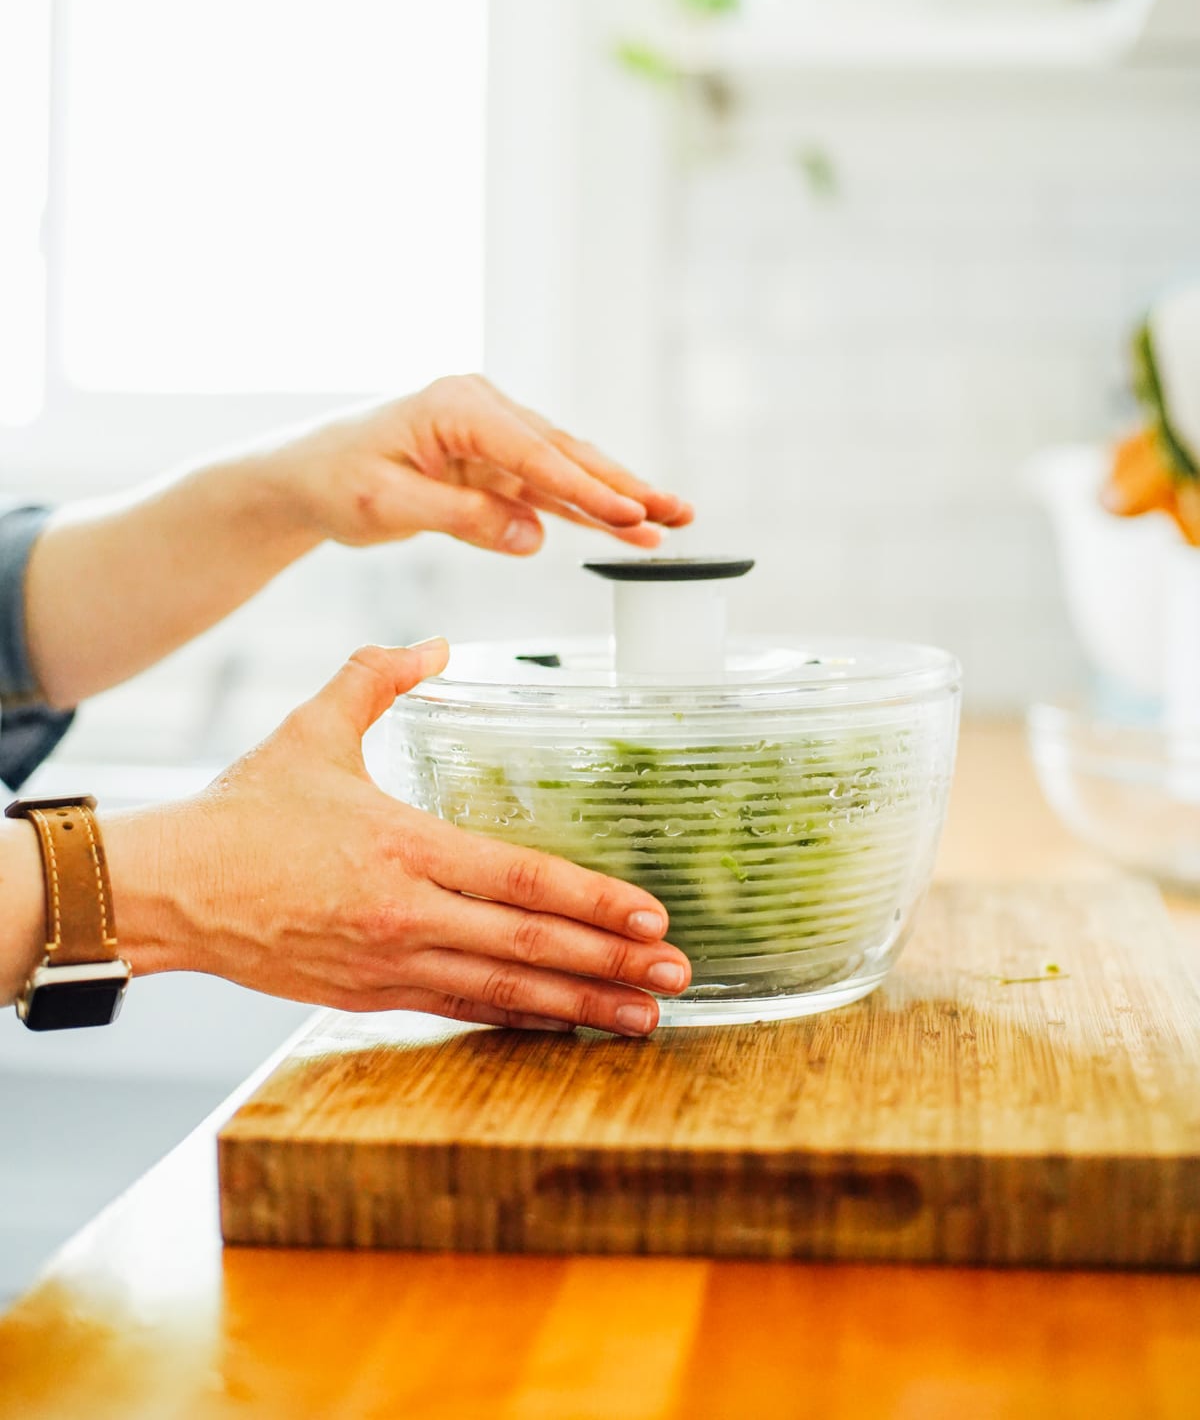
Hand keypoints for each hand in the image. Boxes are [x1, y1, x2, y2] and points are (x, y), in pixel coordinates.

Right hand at [105, 640, 691, 1033]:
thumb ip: (377, 678)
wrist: (172, 890)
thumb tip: (435, 642)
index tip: (652, 914)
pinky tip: (564, 1025)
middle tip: (680, 973)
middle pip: (529, 945)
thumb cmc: (245, 808)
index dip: (593, 900)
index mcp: (404, 845)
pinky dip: (518, 1020)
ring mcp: (389, 963)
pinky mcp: (369, 996)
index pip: (521, 877)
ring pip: (504, 991)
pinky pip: (461, 1011)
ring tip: (645, 1017)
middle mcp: (406, 914)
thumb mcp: (313, 728)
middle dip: (612, 962)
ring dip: (581, 1006)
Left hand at [261, 374, 692, 555]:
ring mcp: (491, 437)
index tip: (629, 512)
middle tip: (678, 513)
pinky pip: (546, 489)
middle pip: (565, 453)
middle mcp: (483, 410)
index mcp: (458, 405)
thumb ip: (460, 517)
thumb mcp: (384, 502)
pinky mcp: (491, 465)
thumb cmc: (334, 478)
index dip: (585, 486)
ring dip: (615, 499)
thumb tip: (533, 535)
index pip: (534, 451)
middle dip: (624, 486)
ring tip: (670, 523)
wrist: (304, 474)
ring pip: (564, 471)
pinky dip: (583, 509)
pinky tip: (623, 527)